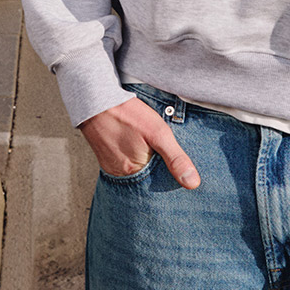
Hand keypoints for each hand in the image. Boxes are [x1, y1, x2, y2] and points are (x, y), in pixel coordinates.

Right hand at [80, 96, 200, 188]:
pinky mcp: (107, 160)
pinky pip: (126, 166)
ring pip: (138, 174)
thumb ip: (176, 158)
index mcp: (134, 174)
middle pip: (147, 182)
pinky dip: (135, 160)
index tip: (180, 174)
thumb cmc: (128, 115)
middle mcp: (121, 176)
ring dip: (147, 167)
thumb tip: (193, 183)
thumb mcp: (159, 133)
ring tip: (152, 152)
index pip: (159, 188)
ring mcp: (112, 168)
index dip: (171, 181)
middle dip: (159, 174)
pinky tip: (139, 149)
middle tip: (165, 158)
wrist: (96, 101)